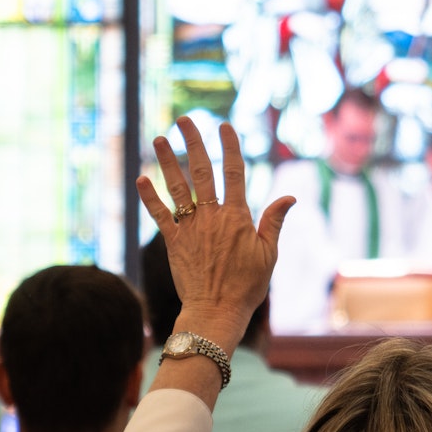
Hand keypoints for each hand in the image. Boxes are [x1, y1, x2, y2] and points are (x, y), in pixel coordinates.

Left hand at [136, 119, 293, 349]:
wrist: (217, 311)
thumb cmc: (247, 286)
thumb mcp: (269, 254)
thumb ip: (274, 222)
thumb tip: (290, 196)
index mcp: (238, 216)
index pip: (234, 172)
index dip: (230, 146)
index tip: (225, 126)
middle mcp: (212, 216)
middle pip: (202, 171)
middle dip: (193, 142)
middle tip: (184, 120)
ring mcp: (190, 228)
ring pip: (177, 187)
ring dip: (167, 161)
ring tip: (159, 138)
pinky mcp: (173, 242)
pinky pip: (159, 215)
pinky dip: (149, 197)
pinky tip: (141, 178)